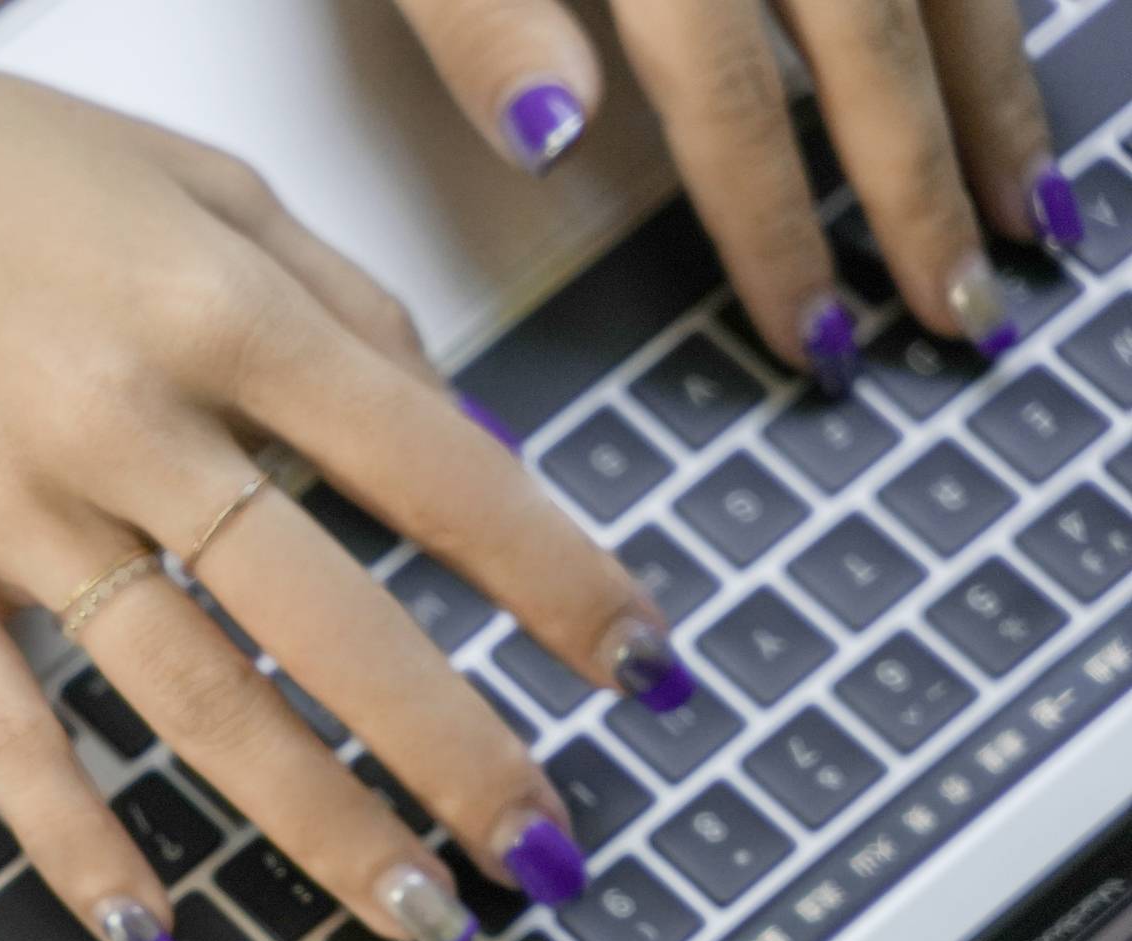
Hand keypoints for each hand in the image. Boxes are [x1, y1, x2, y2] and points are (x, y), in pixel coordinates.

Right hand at [0, 14, 693, 940]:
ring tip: (414, 913)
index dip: (553, 578)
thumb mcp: (201, 185)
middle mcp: (126, 416)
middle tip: (546, 855)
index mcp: (218, 307)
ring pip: (189, 695)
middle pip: (328, 617)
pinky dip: (80, 842)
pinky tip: (156, 931)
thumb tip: (468, 436)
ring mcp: (8, 508)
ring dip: (314, 821)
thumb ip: (341, 304)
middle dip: (457, 750)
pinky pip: (7, 733)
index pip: (433, 466)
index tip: (641, 667)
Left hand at [393, 0, 1067, 377]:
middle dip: (927, 188)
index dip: (777, 228)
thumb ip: (481, 14)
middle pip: (876, 42)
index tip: (812, 334)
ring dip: (998, 88)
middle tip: (972, 311)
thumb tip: (553, 135)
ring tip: (1034, 205)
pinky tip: (1017, 32)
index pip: (734, 101)